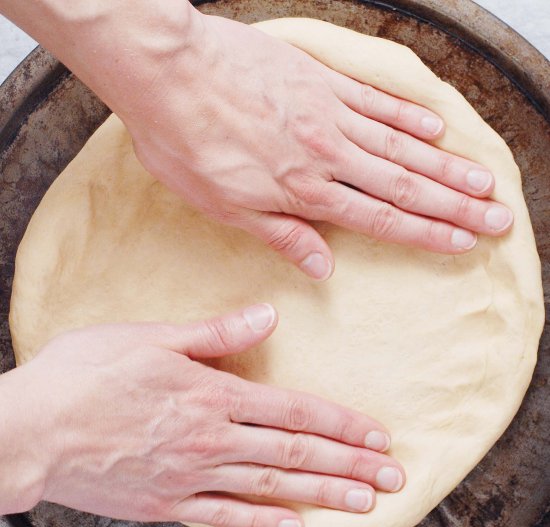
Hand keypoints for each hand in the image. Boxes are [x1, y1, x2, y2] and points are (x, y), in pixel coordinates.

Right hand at [9, 304, 403, 526]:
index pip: (293, 410)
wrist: (30, 429)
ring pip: (271, 488)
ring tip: (363, 503)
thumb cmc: (87, 372)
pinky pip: (226, 517)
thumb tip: (267, 317)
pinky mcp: (166, 503)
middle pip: (294, 453)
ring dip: (321, 495)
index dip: (340, 423)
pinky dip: (264, 523)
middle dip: (348, 465)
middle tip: (392, 476)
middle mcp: (211, 439)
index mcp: (211, 394)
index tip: (376, 435)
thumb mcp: (152, 336)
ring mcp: (190, 476)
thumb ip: (217, 332)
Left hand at [125, 11, 512, 280]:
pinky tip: (436, 126)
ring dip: (445, 163)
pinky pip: (376, 99)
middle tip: (498, 217)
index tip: (463, 242)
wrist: (168, 72)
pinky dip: (409, 114)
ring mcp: (328, 111)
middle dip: (455, 204)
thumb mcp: (224, 207)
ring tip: (483, 181)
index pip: (380, 218)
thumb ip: (281, 235)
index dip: (426, 233)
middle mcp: (328, 153)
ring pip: (400, 143)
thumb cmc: (186, 143)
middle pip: (404, 183)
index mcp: (304, 190)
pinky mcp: (320, 78)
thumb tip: (323, 268)